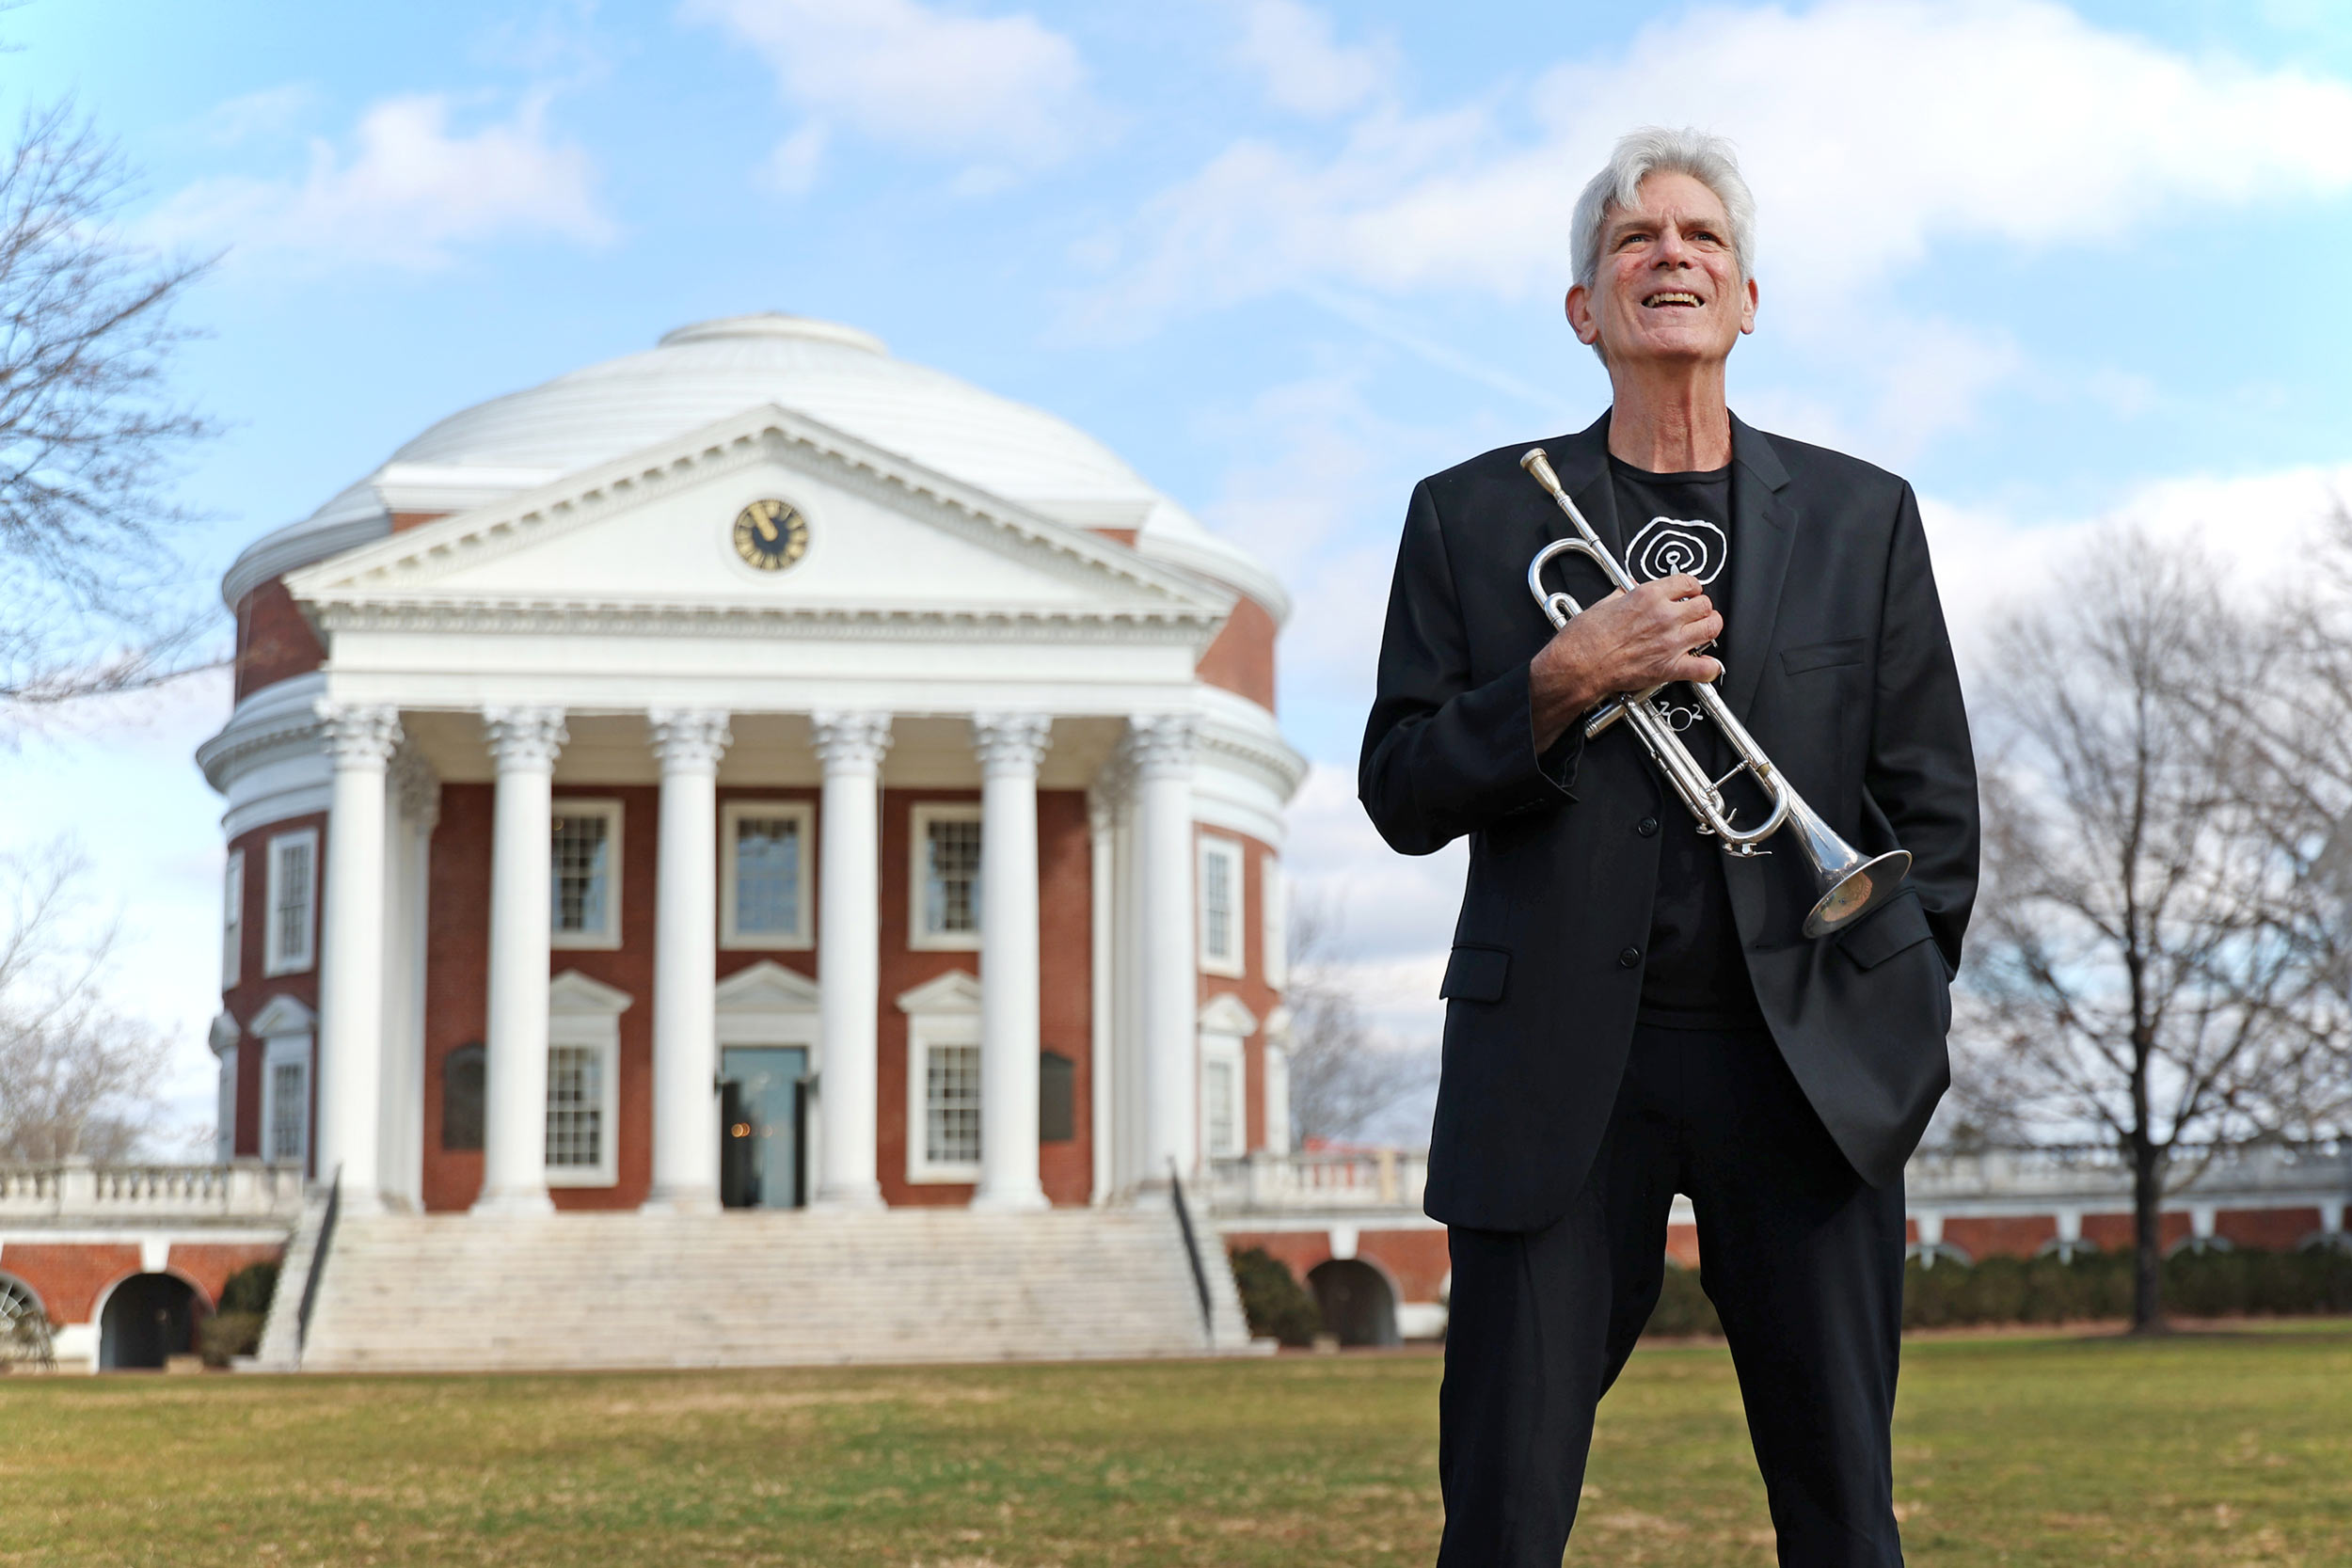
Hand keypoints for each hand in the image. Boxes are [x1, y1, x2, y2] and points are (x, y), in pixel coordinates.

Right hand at [1529, 574, 1722, 750]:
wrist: (1578, 665)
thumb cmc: (1584, 638)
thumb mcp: (1603, 604)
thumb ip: (1623, 596)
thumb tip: (1628, 592)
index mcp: (1648, 596)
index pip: (1687, 582)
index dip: (1692, 588)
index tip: (1690, 593)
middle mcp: (1664, 616)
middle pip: (1705, 605)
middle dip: (1702, 607)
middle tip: (1696, 612)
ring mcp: (1670, 642)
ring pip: (1711, 628)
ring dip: (1710, 629)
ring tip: (1703, 631)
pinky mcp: (1669, 668)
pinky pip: (1704, 668)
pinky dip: (1709, 668)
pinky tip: (1706, 665)